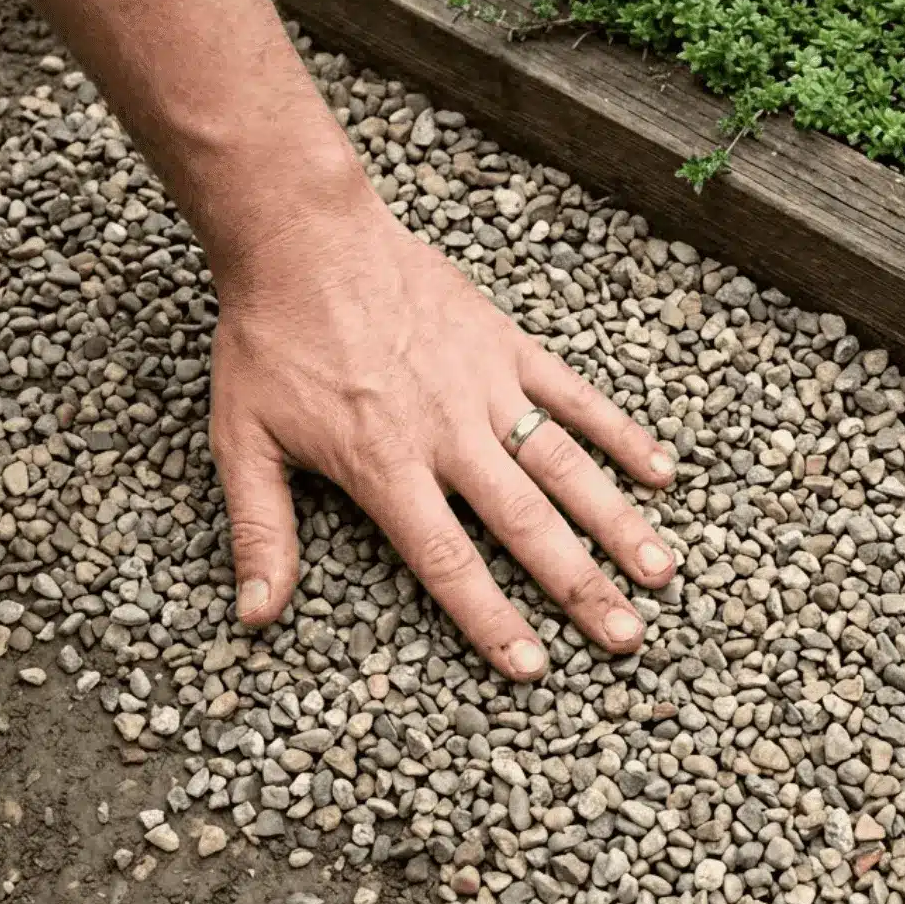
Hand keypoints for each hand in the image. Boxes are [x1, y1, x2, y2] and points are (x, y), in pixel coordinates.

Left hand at [205, 187, 677, 680]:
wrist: (302, 236)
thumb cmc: (269, 340)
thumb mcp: (243, 441)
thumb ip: (261, 533)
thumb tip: (255, 617)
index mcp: (385, 466)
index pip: (448, 559)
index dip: (492, 618)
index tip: (534, 667)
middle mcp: (447, 433)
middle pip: (527, 524)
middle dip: (580, 587)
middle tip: (626, 638)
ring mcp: (484, 387)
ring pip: (564, 466)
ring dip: (616, 522)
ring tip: (661, 572)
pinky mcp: (505, 346)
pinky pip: (574, 395)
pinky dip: (620, 433)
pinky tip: (660, 472)